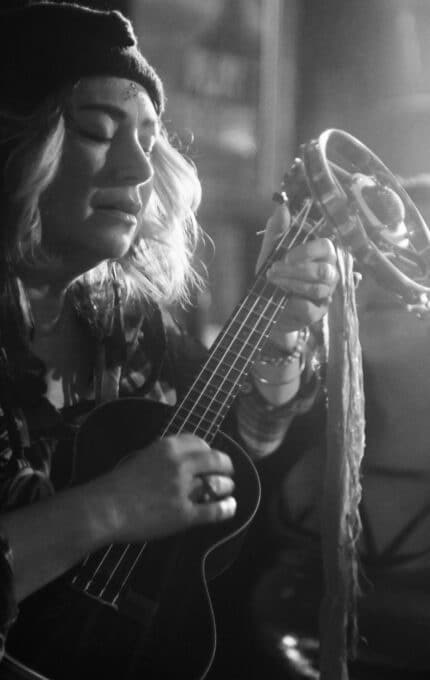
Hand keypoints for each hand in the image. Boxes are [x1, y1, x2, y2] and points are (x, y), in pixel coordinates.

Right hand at [97, 434, 235, 542]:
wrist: (105, 508)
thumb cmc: (116, 485)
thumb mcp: (142, 457)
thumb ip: (163, 457)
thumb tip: (181, 461)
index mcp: (168, 447)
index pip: (199, 443)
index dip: (208, 450)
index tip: (210, 456)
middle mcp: (180, 464)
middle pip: (215, 460)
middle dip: (225, 465)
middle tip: (227, 471)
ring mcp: (184, 489)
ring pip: (218, 484)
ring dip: (226, 486)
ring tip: (227, 489)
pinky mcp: (185, 514)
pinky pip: (214, 509)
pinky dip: (227, 508)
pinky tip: (230, 506)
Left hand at [257, 203, 337, 339]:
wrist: (265, 307)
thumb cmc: (274, 275)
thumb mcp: (271, 251)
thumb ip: (277, 231)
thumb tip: (282, 207)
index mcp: (321, 255)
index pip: (327, 247)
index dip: (308, 251)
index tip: (286, 256)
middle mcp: (330, 273)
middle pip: (324, 270)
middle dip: (296, 270)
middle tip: (273, 271)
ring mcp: (327, 294)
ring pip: (319, 288)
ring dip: (293, 284)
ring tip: (274, 281)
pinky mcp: (318, 312)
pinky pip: (312, 308)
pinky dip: (295, 302)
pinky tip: (284, 299)